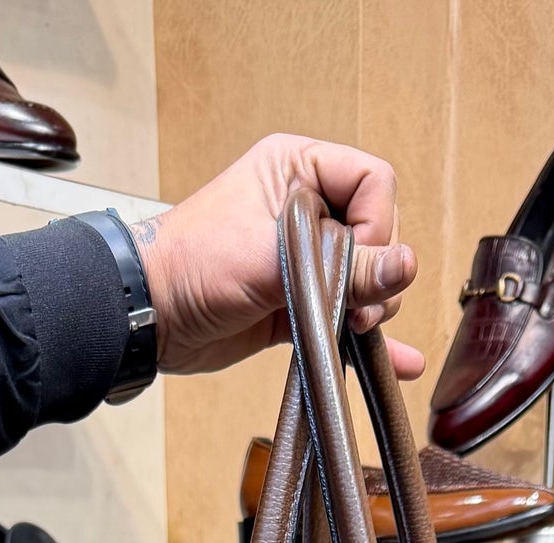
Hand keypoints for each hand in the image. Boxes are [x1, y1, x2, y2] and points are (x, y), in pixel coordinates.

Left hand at [134, 134, 422, 379]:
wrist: (149, 318)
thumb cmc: (192, 268)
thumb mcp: (273, 261)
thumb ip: (345, 268)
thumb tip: (405, 266)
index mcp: (297, 170)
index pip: (373, 182)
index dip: (377, 224)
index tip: (359, 261)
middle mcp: (306, 208)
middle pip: (377, 233)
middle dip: (375, 273)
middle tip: (357, 306)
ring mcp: (303, 257)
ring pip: (366, 278)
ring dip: (374, 307)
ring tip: (357, 329)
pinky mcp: (297, 302)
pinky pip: (345, 315)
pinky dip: (369, 339)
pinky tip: (399, 360)